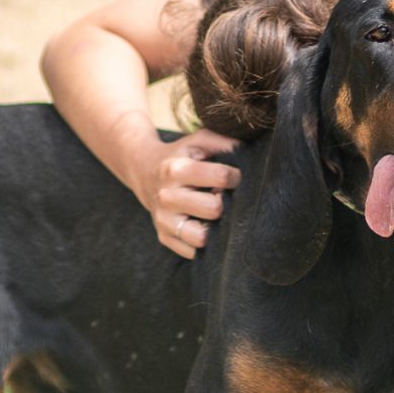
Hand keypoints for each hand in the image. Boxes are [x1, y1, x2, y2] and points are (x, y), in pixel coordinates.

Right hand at [137, 129, 241, 257]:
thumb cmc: (181, 156)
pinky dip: (204, 241)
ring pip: (202, 237)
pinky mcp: (164, 237)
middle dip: (225, 202)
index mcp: (176, 169)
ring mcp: (163, 220)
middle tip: (221, 196)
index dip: (236, 177)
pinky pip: (194, 251)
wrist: (144, 171)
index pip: (221, 178)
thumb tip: (249, 152)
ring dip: (215, 227)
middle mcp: (167, 197)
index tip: (233, 177)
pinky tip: (203, 224)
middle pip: (214, 209)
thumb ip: (224, 142)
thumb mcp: (198, 141)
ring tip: (213, 213)